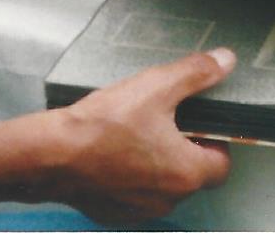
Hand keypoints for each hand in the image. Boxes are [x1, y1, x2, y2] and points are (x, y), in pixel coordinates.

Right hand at [50, 50, 235, 224]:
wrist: (50, 156)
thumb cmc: (104, 125)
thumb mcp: (157, 86)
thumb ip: (196, 73)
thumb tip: (224, 62)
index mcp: (187, 174)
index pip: (222, 164)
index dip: (215, 140)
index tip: (200, 122)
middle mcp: (167, 200)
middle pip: (193, 176)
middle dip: (185, 149)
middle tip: (167, 121)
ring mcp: (138, 211)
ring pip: (163, 187)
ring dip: (158, 164)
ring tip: (138, 133)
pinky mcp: (112, 213)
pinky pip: (134, 195)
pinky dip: (131, 177)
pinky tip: (115, 151)